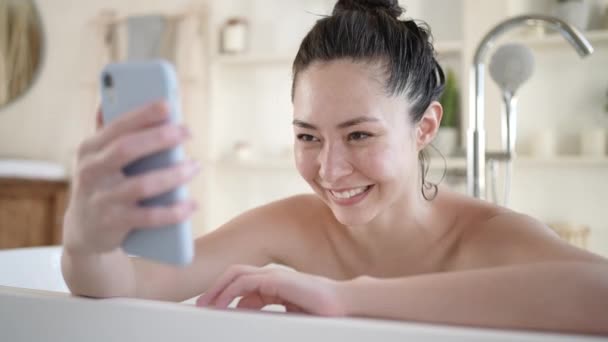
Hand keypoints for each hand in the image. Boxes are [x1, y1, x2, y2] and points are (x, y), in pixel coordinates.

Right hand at [62, 102, 198, 254]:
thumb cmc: (102, 184)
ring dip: (174, 175)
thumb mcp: (99, 157)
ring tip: (195, 166)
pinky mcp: (113, 224)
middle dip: (159, 138)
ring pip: (142, 184)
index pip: (117, 126)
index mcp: (90, 149)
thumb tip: (117, 96)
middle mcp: (91, 172)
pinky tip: (192, 204)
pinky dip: (174, 211)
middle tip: (187, 132)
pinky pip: (148, 217)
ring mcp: (101, 199)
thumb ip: (111, 131)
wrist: (83, 232)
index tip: (168, 105)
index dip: (142, 114)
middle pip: (126, 149)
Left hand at [195, 265, 346, 316]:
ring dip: (218, 289)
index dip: (226, 294)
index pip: (243, 283)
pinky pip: (246, 282)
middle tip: (202, 305)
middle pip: (236, 274)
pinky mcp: (276, 279)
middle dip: (217, 288)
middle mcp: (272, 276)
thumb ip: (270, 311)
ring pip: (237, 274)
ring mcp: (274, 275)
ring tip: (207, 305)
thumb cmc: (321, 311)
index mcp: (275, 283)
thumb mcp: (289, 312)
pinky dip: (230, 291)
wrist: (342, 304)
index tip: (214, 308)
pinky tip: (222, 304)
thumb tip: (249, 314)